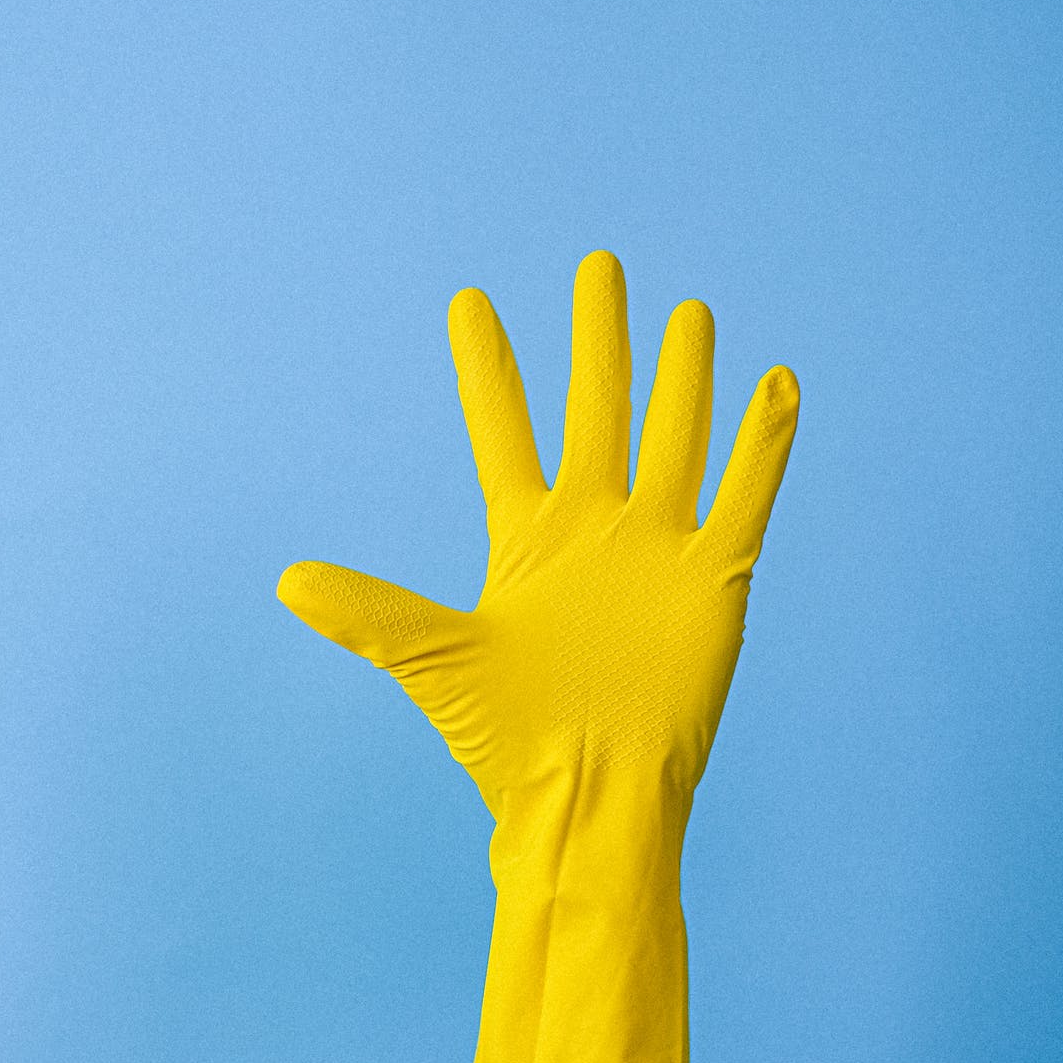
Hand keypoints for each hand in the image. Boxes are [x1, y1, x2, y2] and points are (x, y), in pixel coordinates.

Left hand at [279, 251, 796, 812]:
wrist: (591, 796)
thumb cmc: (508, 739)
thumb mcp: (432, 659)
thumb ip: (369, 612)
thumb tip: (286, 581)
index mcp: (525, 537)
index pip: (503, 430)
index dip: (487, 368)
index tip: (468, 302)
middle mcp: (593, 529)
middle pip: (597, 411)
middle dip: (598, 342)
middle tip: (597, 266)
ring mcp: (656, 549)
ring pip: (674, 438)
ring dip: (682, 379)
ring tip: (689, 313)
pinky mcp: (714, 579)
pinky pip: (745, 496)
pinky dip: (763, 444)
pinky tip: (776, 384)